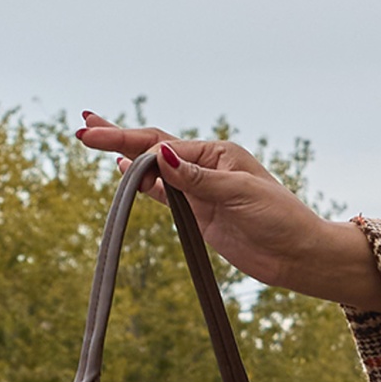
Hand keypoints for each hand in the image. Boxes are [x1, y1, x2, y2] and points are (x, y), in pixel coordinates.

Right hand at [74, 115, 380, 313]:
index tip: (96, 137)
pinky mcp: (198, 213)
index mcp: (218, 153)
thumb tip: (161, 156)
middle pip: (154, 148)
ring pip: (154, 168)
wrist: (298, 255)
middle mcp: (206, 166)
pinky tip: (121, 170)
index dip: (128, 142)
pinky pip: (163, 193)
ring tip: (92, 136)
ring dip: (125, 153)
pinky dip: (141, 182)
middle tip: (82, 126)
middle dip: (118, 137)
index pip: (164, 145)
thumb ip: (198, 179)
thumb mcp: (240, 195)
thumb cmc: (280, 219)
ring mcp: (199, 189)